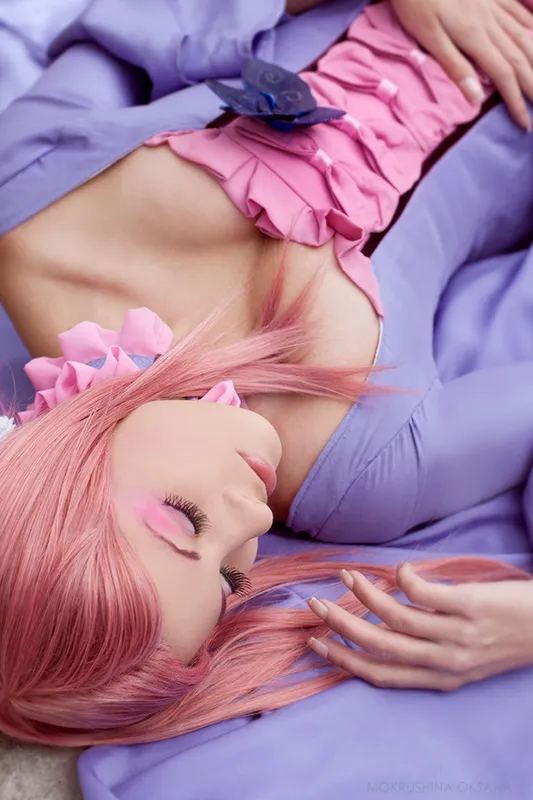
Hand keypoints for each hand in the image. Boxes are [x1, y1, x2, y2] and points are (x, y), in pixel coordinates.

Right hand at [307, 562, 532, 689]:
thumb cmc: (506, 638)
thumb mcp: (464, 658)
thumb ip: (427, 650)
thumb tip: (386, 625)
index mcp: (439, 677)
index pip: (380, 673)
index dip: (344, 659)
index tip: (317, 641)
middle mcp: (445, 661)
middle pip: (381, 646)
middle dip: (342, 626)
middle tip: (316, 604)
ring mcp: (458, 634)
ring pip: (398, 619)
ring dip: (366, 596)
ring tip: (347, 576)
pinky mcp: (471, 606)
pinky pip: (428, 595)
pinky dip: (405, 581)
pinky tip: (396, 569)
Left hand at [390, 0, 532, 129]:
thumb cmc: (416, 2)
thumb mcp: (429, 37)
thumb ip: (454, 66)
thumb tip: (476, 99)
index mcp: (475, 38)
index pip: (503, 76)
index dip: (515, 100)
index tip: (523, 123)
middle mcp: (491, 22)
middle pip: (519, 58)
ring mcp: (494, 6)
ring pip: (524, 36)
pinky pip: (519, 11)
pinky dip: (531, 26)